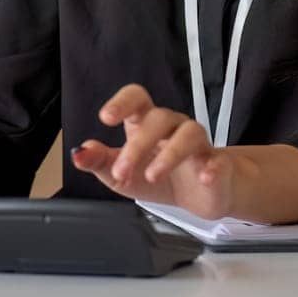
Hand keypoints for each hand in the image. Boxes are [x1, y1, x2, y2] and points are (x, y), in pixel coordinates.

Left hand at [70, 84, 237, 220]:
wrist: (198, 197)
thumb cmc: (156, 178)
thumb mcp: (120, 174)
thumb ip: (99, 161)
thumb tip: (79, 152)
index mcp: (146, 123)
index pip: (137, 98)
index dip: (122, 102)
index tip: (106, 118)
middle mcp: (173, 126)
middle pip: (158, 118)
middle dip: (137, 145)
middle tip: (122, 171)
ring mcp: (198, 143)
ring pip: (189, 133)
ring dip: (170, 153)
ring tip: (152, 175)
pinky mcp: (218, 164)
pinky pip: (218, 160)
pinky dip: (212, 168)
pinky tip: (203, 178)